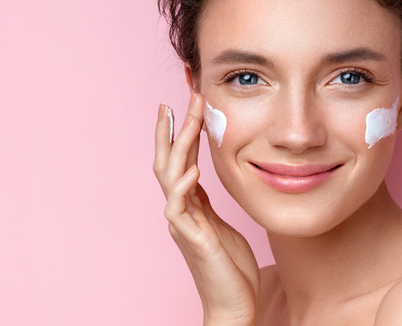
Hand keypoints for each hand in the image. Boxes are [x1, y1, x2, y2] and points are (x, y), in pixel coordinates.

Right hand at [154, 93, 259, 325]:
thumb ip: (205, 200)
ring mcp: (182, 223)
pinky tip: (192, 168)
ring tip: (186, 118)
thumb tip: (199, 173)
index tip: (186, 103)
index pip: (179, 160)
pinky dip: (183, 186)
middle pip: (168, 161)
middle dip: (174, 128)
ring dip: (178, 146)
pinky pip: (179, 208)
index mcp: (188, 204)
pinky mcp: (191, 238)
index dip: (181, 132)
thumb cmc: (229, 265)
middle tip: (180, 98)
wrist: (232, 303)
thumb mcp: (219, 222)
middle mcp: (179, 210)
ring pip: (170, 176)